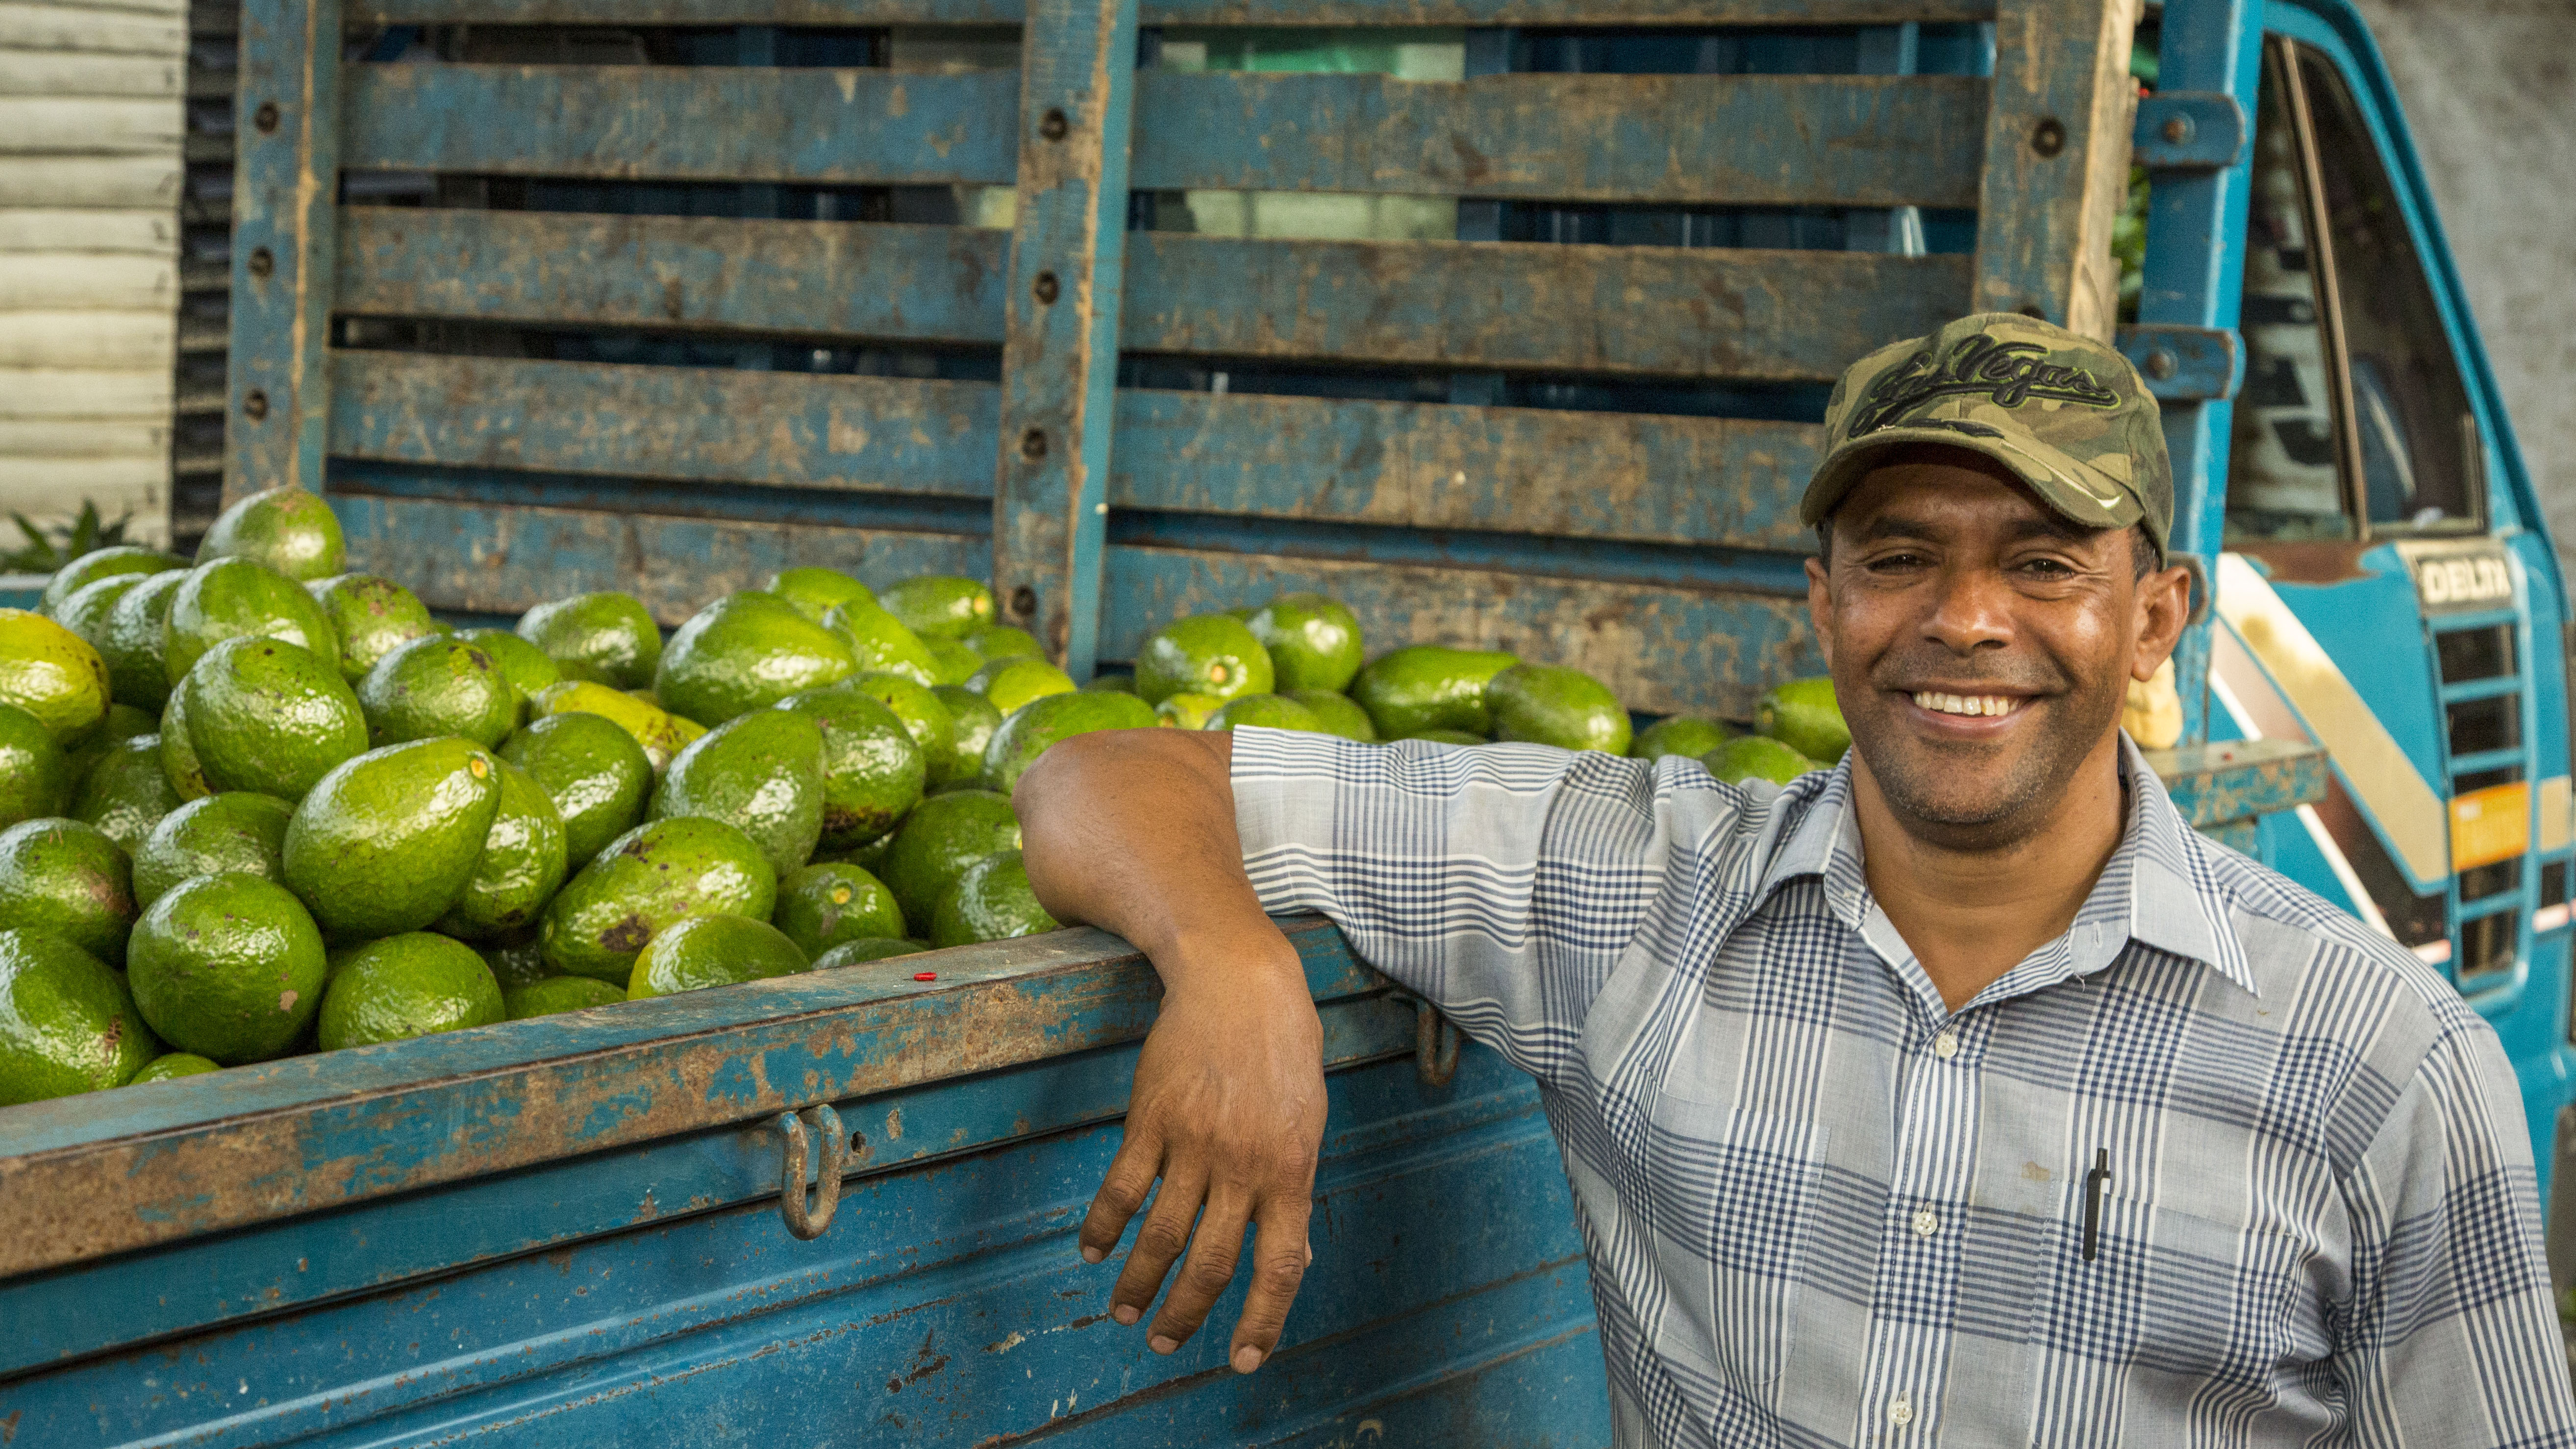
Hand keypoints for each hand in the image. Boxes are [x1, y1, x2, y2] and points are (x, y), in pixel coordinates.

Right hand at [1079, 948, 1325, 1373]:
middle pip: (1212, 1262)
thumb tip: (1294, 1253)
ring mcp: (1194, 1143)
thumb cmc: (1282, 1049)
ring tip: (1124, 1314)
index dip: (1263, 1320)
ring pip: (1161, 1234)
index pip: (1280, 1265)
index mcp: (1290, 1169)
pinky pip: (1122, 1187)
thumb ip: (1295, 1186)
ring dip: (1140, 1282)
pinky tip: (1094, 1251)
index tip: (1243, 1358)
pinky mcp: (1152, 1119)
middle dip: (1187, 1312)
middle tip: (1164, 1341)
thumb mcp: (1306, 1119)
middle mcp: (1242, 1165)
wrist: (1238, 980)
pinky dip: (1105, 1226)